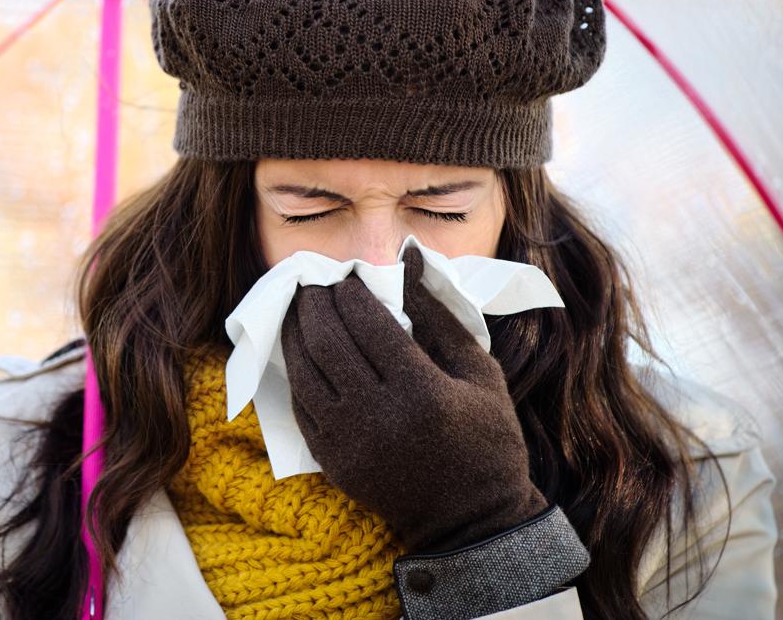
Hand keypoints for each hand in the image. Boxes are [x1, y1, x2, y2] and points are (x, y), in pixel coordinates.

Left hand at [279, 246, 548, 553]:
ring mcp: (349, 442)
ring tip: (298, 309)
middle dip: (315, 304)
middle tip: (312, 283)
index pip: (368, 324)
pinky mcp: (332, 462)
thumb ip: (440, 316)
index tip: (347, 276)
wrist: (471, 519)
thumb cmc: (487, 440)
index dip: (350, 293)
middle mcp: (378, 415)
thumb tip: (408, 262)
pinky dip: (296, 373)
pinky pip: (300, 407)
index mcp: (421, 391)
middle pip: (328, 343)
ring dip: (295, 333)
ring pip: (304, 373)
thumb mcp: (480, 373)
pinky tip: (299, 351)